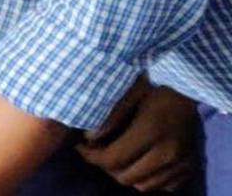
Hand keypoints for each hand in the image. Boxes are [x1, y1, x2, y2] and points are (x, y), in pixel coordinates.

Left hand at [79, 80, 198, 191]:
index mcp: (151, 132)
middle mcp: (168, 152)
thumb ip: (109, 117)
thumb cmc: (153, 85)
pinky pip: (165, 186)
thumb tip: (88, 138)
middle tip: (98, 150)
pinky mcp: (190, 167)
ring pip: (144, 185)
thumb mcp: (128, 93)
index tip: (80, 146)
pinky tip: (142, 162)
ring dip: (127, 174)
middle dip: (106, 166)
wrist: (188, 88)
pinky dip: (150, 179)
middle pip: (126, 177)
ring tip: (119, 156)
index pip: (113, 159)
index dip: (91, 156)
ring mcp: (182, 162)